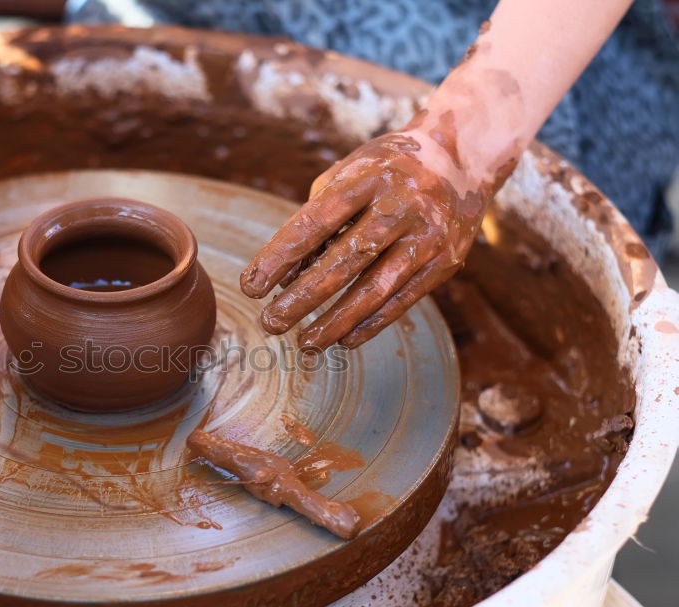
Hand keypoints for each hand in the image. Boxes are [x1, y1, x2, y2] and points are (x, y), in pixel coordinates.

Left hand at [240, 127, 491, 349]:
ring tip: (304, 343)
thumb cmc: (386, 170)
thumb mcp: (348, 174)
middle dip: (303, 298)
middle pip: (344, 260)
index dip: (280, 257)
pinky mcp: (446, 261)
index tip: (250, 287)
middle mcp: (401, 205)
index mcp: (367, 177)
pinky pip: (403, 300)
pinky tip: (344, 340)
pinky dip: (371, 323)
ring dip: (336, 321)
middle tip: (269, 324)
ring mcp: (426, 235)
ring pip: (375, 288)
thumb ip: (316, 220)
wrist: (463, 156)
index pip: (314, 221)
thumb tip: (285, 279)